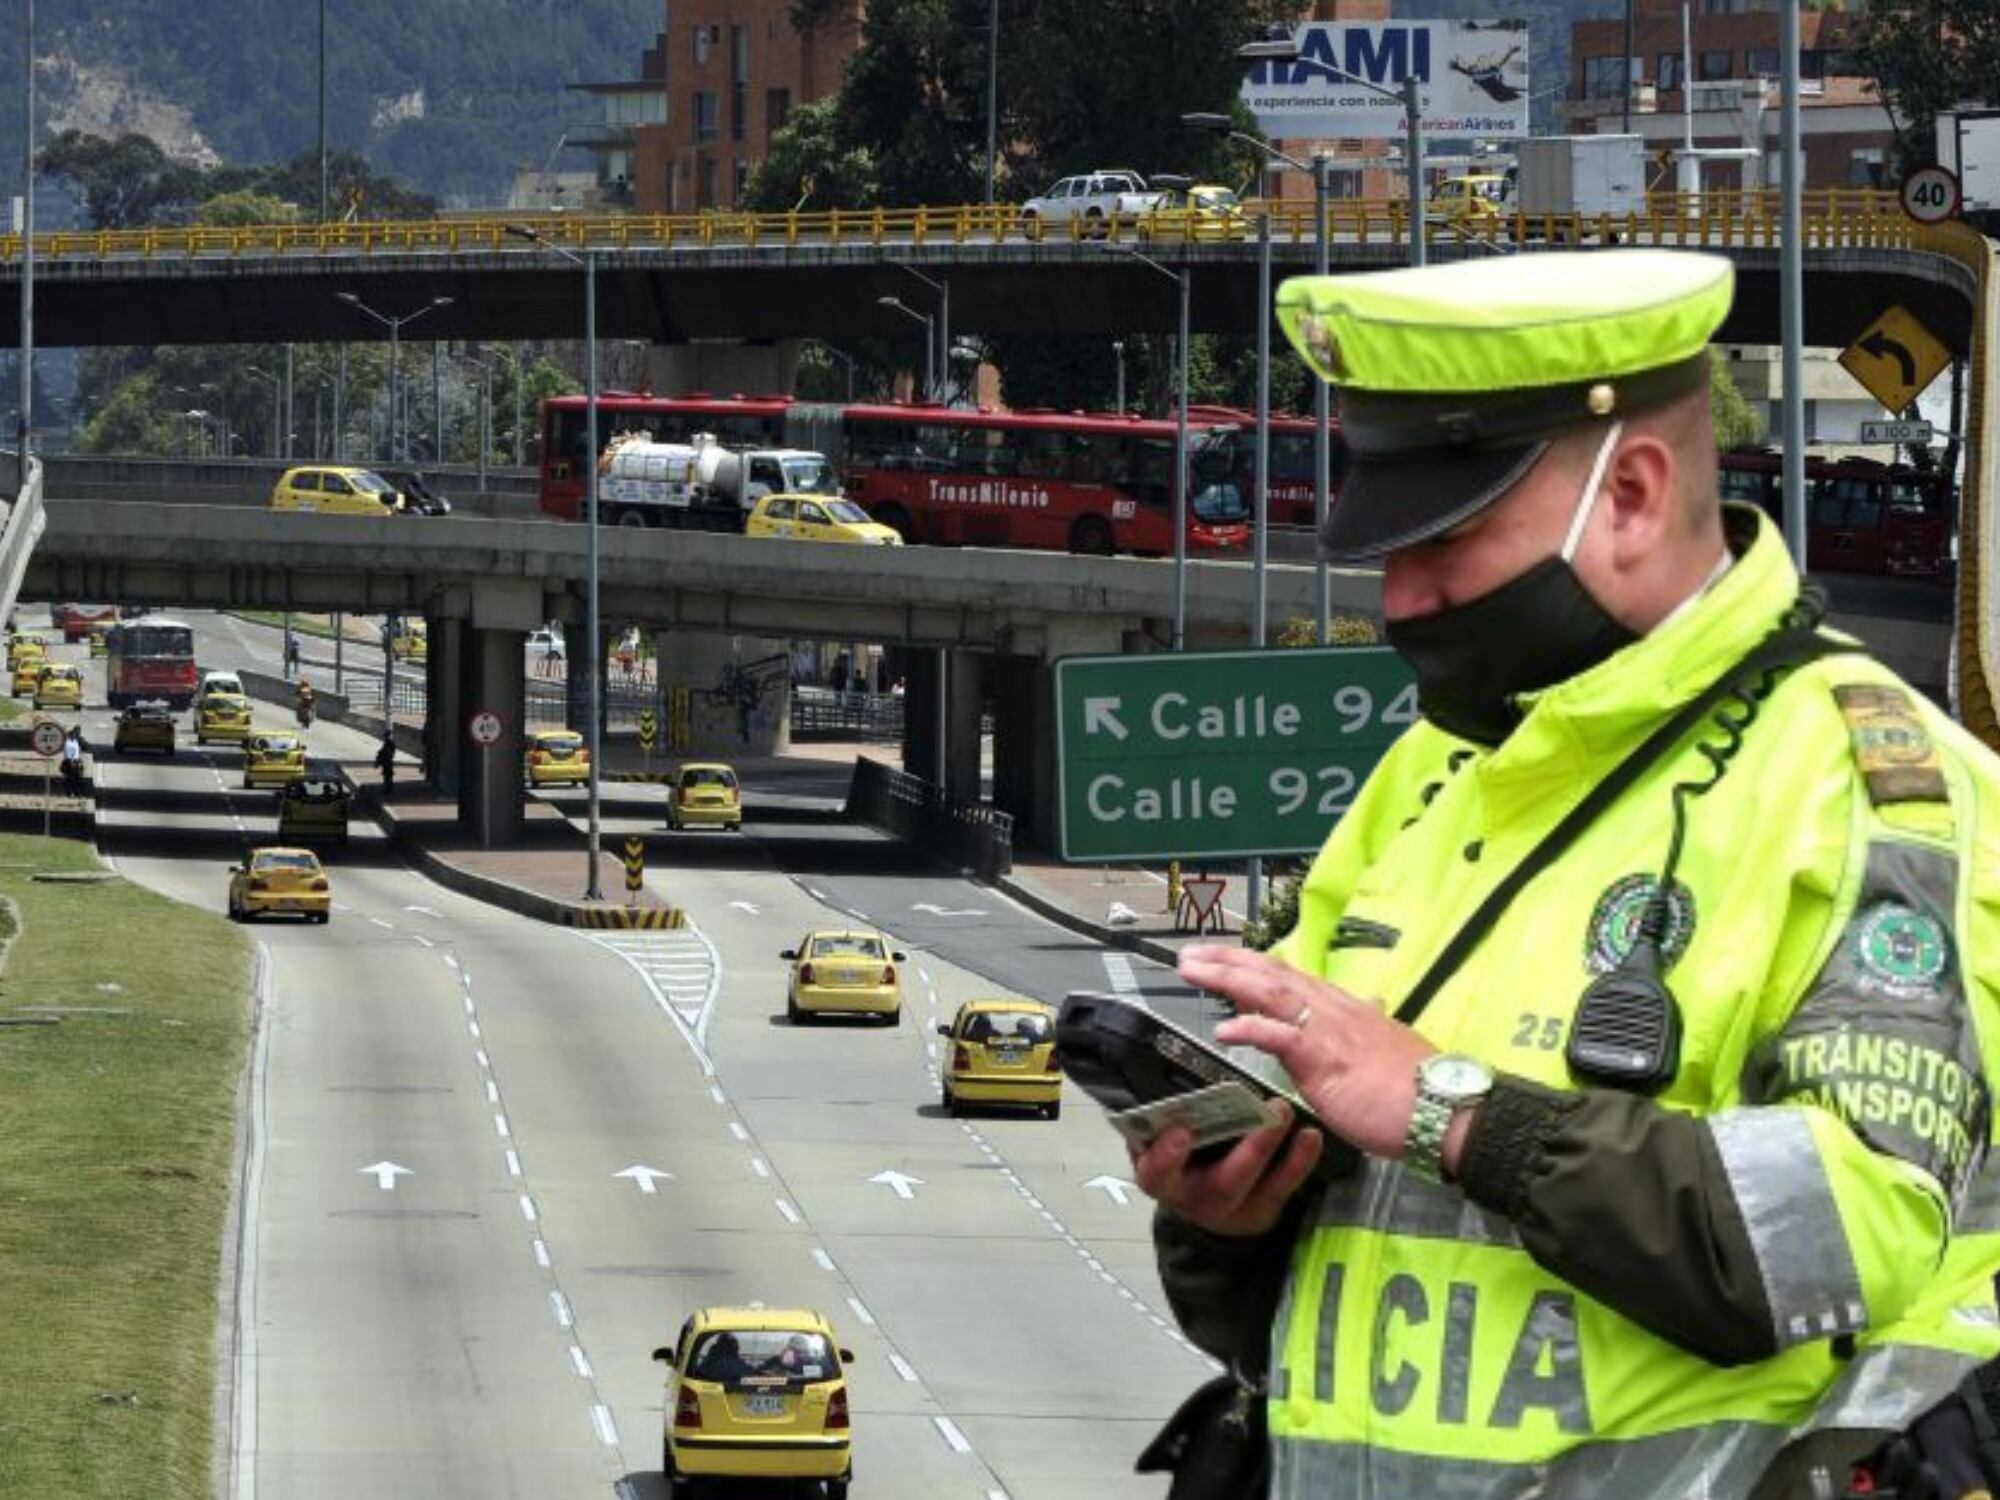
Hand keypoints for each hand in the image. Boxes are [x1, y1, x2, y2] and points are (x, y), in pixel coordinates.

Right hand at [1129, 1102, 1323, 1237]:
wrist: (1210, 1211)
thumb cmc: (1181, 1166)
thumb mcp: (1156, 1150)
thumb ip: (1153, 1128)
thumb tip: (1148, 1082)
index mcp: (1166, 1183)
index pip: (1156, 1175)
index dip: (1166, 1156)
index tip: (1179, 1130)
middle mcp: (1200, 1201)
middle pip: (1223, 1182)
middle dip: (1247, 1148)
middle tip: (1263, 1106)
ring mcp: (1237, 1209)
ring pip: (1259, 1184)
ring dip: (1275, 1146)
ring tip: (1285, 1111)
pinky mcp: (1267, 1208)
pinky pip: (1286, 1186)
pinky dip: (1300, 1160)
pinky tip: (1310, 1135)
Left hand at [1178, 944, 1438, 1164]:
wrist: (1445, 1108)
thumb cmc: (1415, 1086)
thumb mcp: (1386, 1045)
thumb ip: (1369, 1024)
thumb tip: (1370, 1003)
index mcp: (1345, 1006)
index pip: (1290, 976)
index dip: (1253, 964)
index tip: (1222, 957)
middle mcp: (1333, 1008)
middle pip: (1272, 972)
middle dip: (1228, 959)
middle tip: (1190, 954)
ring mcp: (1328, 1030)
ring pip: (1270, 991)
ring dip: (1227, 977)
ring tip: (1193, 969)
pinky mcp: (1326, 1058)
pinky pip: (1281, 1036)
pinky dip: (1250, 1028)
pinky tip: (1223, 1030)